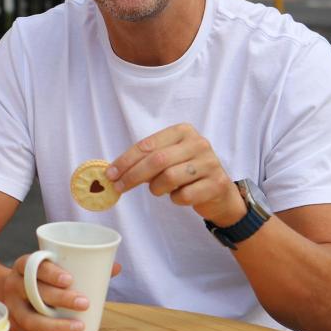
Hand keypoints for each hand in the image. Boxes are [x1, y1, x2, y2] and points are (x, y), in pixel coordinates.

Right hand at [2, 255, 121, 330]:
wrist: (5, 291)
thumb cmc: (38, 279)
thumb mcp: (51, 267)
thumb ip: (82, 266)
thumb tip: (116, 267)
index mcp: (23, 267)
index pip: (32, 266)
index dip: (49, 273)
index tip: (70, 279)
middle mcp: (14, 287)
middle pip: (33, 293)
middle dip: (59, 299)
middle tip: (84, 303)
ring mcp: (12, 309)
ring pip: (31, 320)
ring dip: (56, 326)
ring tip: (79, 327)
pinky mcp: (16, 328)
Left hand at [107, 123, 246, 226]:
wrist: (219, 192)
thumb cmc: (186, 173)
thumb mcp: (168, 159)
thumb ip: (146, 161)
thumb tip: (114, 172)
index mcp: (183, 131)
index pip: (147, 145)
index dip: (126, 161)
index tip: (110, 174)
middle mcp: (198, 143)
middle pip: (157, 160)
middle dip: (133, 176)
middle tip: (119, 187)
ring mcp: (209, 163)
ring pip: (169, 177)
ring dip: (156, 188)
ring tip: (159, 189)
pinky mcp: (216, 184)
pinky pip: (184, 195)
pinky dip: (175, 199)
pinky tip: (180, 195)